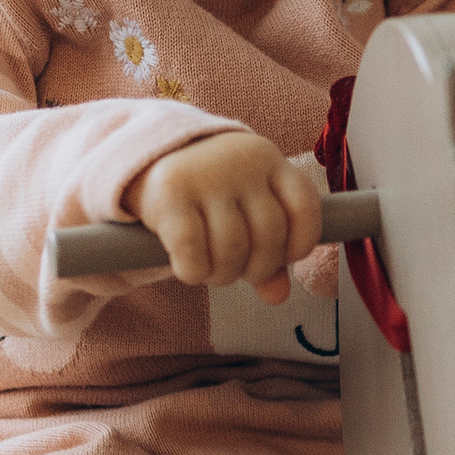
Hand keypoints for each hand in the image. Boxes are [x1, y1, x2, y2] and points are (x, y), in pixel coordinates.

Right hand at [127, 132, 324, 305]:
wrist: (150, 157)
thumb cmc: (210, 193)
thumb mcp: (245, 211)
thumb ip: (269, 250)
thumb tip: (278, 296)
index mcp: (269, 161)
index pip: (304, 207)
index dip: (299, 243)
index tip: (282, 258)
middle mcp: (242, 163)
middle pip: (269, 233)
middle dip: (258, 267)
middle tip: (239, 271)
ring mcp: (206, 175)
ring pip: (232, 247)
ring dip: (224, 275)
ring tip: (213, 272)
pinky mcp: (169, 193)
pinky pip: (193, 251)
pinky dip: (194, 272)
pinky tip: (189, 269)